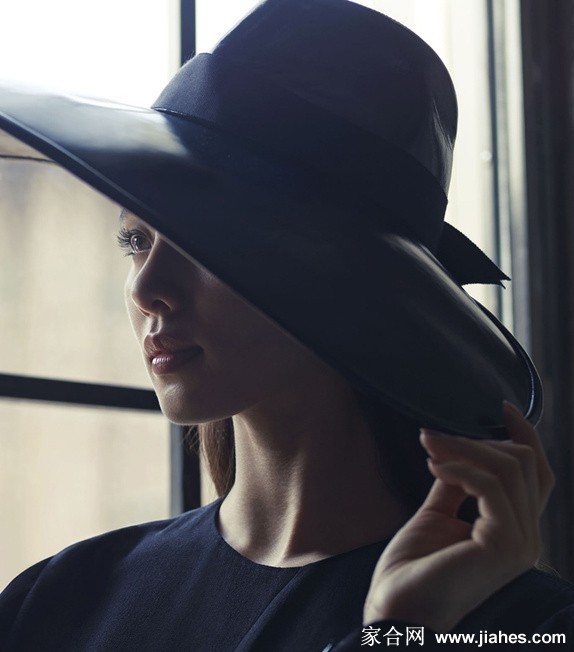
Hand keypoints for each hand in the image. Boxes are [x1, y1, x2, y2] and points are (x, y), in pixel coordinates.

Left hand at [363, 402, 554, 631]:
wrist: (397, 609)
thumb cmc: (415, 567)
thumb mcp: (439, 512)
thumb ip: (455, 482)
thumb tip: (457, 447)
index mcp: (515, 529)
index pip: (537, 474)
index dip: (525, 437)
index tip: (500, 407)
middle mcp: (527, 536)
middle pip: (524, 464)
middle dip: (477, 438)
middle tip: (434, 433)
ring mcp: (519, 543)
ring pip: (508, 469)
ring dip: (463, 447)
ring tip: (429, 444)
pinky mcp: (502, 545)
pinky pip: (490, 486)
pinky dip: (460, 466)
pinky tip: (433, 462)